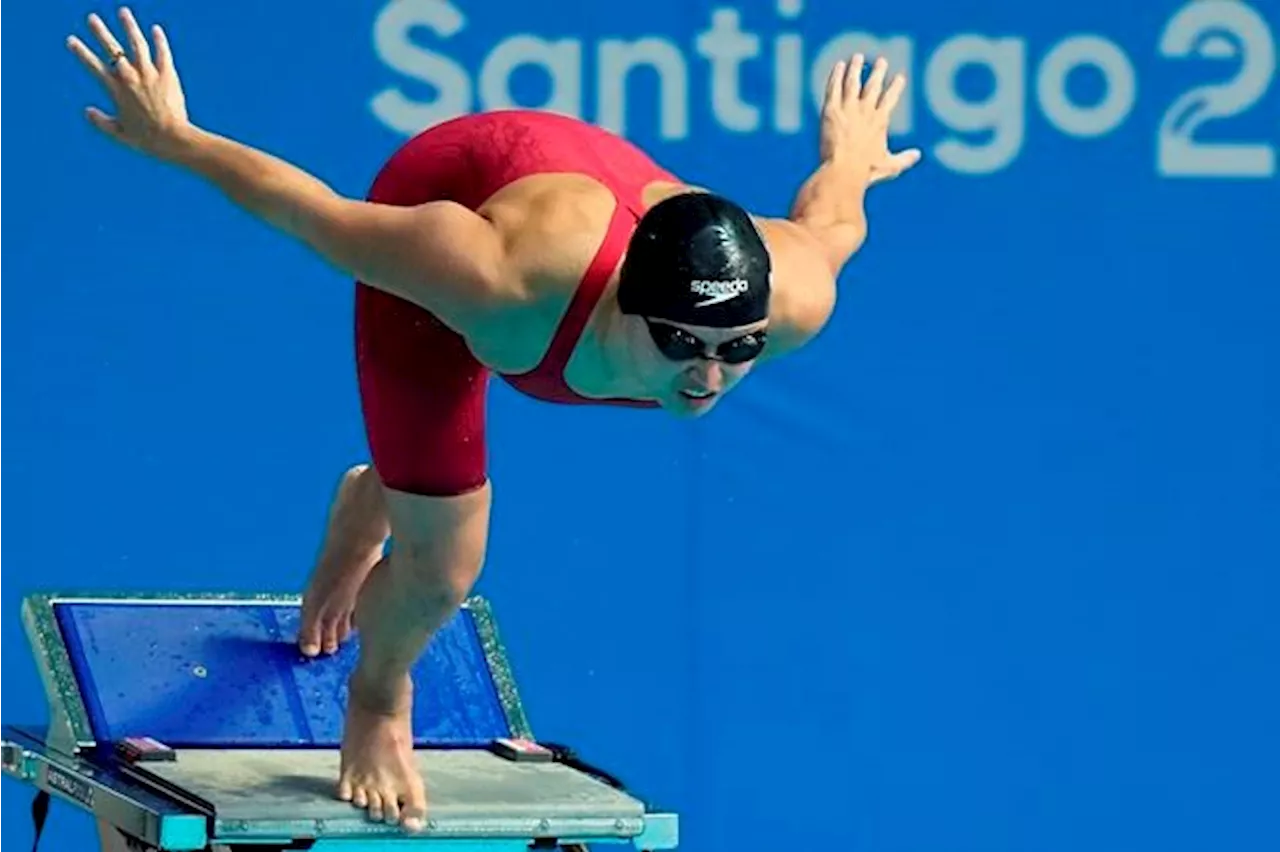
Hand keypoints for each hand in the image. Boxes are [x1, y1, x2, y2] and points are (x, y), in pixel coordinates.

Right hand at [66, 7, 191, 158]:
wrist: (172, 138)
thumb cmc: (146, 140)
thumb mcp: (118, 133)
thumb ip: (100, 121)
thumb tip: (87, 111)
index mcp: (115, 90)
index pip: (93, 65)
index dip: (81, 52)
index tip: (71, 40)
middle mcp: (130, 77)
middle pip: (112, 48)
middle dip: (100, 32)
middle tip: (92, 18)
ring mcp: (149, 74)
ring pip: (137, 43)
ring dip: (129, 26)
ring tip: (123, 12)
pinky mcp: (168, 74)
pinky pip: (162, 52)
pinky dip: (159, 40)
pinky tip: (156, 30)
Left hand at [819, 54, 921, 184]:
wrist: (844, 170)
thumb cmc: (866, 171)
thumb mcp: (889, 166)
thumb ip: (904, 159)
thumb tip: (918, 155)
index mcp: (880, 121)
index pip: (890, 99)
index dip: (896, 87)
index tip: (900, 77)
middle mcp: (866, 110)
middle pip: (873, 86)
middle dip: (878, 72)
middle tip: (882, 61)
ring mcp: (848, 109)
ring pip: (852, 82)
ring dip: (856, 69)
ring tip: (858, 57)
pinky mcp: (831, 110)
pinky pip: (834, 88)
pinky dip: (836, 76)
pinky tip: (839, 66)